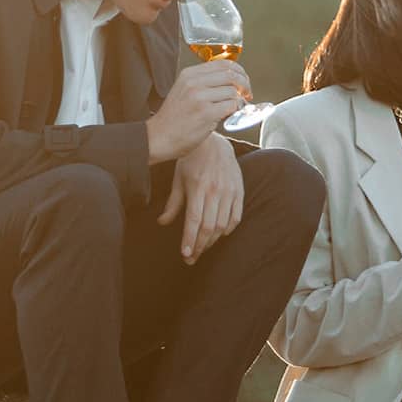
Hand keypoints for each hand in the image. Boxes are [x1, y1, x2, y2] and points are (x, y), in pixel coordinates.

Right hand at [145, 60, 251, 162]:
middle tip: (247, 94)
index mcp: (189, 74)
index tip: (243, 81)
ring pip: (233, 91)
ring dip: (240, 100)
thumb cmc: (173, 119)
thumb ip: (203, 82)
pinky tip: (230, 115)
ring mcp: (199, 97)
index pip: (223, 63)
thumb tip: (231, 80)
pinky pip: (231, 106)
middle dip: (244, 85)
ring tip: (236, 108)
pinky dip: (236, 110)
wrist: (158, 138)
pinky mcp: (206, 113)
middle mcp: (194, 82)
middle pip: (231, 75)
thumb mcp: (183, 91)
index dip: (239, 71)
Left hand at [157, 133, 244, 262]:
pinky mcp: (239, 190)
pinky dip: (229, 228)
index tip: (186, 254)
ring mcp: (229, 191)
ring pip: (222, 225)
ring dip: (212, 241)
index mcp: (197, 188)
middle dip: (200, 246)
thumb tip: (162, 222)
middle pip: (209, 227)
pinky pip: (236, 216)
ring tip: (203, 248)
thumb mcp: (178, 179)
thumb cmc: (191, 161)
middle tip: (192, 258)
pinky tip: (220, 234)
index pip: (194, 221)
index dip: (190, 240)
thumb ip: (173, 203)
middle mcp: (215, 191)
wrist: (213, 142)